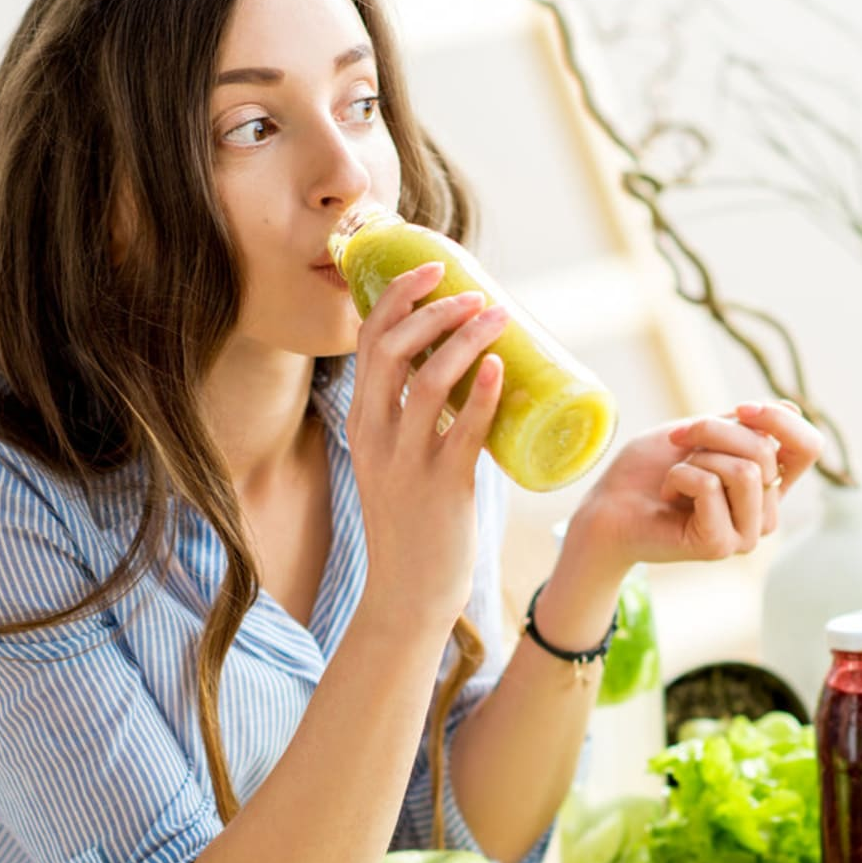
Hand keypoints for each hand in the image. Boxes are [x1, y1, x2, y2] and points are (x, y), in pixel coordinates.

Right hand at [346, 261, 505, 622]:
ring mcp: (405, 462)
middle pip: (390, 350)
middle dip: (431, 309)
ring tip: (497, 317)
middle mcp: (375, 436)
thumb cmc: (416, 522)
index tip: (432, 269)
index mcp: (362, 422)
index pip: (368, 342)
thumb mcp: (399, 460)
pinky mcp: (441, 488)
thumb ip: (423, 420)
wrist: (409, 593)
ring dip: (464, 340)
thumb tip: (473, 371)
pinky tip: (498, 369)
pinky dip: (480, 395)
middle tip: (473, 292)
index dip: (397, 296)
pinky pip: (461, 432)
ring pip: (426, 382)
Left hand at [567, 400, 822, 570]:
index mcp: (767, 484)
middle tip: (677, 442)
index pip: (808, 448)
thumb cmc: (648, 470)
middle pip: (765, 449)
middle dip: (713, 431)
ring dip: (696, 458)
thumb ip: (742, 427)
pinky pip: (712, 485)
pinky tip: (667, 496)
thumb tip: (792, 410)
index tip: (742, 408)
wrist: (607, 506)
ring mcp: (746, 534)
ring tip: (675, 476)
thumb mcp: (699, 434)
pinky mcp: (721, 545)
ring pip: (745, 469)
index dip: (781, 421)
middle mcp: (764, 512)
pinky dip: (680, 476)